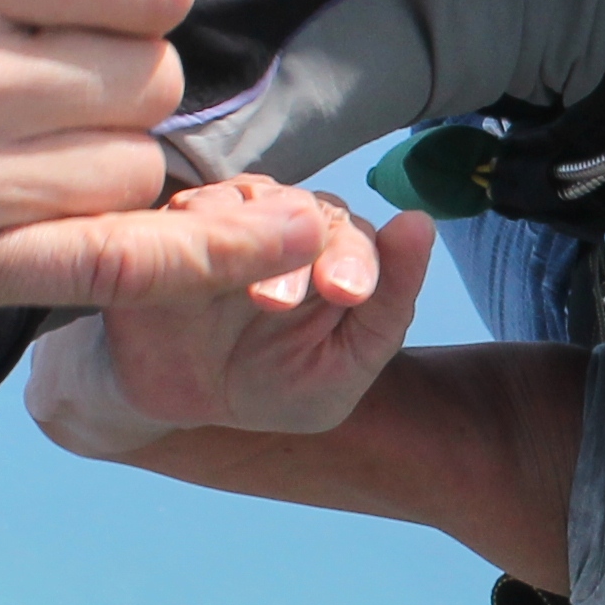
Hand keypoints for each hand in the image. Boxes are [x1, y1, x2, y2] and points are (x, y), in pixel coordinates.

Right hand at [85, 185, 435, 438]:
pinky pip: (193, 208)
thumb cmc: (277, 385)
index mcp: (341, 256)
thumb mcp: (341, 368)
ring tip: (248, 292)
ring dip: (249, 238)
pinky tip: (197, 250)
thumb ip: (389, 308)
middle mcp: (294, 224)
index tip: (348, 294)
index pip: (361, 241)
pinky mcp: (183, 221)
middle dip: (301, 256)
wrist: (185, 403)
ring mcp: (238, 215)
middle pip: (310, 214)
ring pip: (254, 200)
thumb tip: (421, 222)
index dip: (357, 262)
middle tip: (277, 305)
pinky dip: (198, 223)